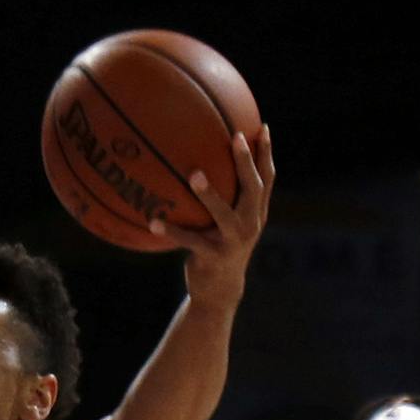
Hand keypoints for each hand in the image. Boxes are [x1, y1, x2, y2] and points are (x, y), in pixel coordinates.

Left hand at [154, 124, 273, 312]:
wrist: (220, 291)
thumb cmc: (219, 248)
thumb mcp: (228, 224)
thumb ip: (226, 199)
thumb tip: (203, 163)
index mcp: (255, 212)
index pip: (266, 179)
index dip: (266, 153)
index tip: (262, 127)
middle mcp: (250, 224)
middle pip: (252, 188)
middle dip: (245, 162)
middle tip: (235, 138)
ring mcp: (233, 241)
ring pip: (223, 214)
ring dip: (209, 194)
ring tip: (194, 175)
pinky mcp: (213, 257)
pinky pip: (190, 240)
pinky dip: (172, 231)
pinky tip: (153, 221)